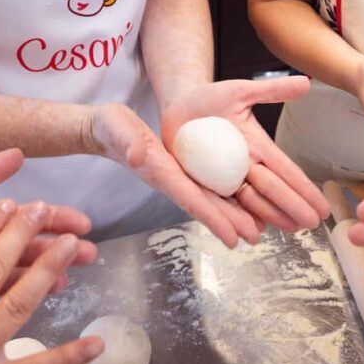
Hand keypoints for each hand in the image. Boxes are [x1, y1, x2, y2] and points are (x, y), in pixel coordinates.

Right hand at [89, 102, 261, 247]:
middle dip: (229, 222)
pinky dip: (224, 195)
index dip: (212, 217)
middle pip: (205, 204)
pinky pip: (205, 185)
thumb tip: (137, 156)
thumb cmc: (110, 127)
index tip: (231, 236)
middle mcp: (171, 179)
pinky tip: (243, 200)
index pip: (190, 198)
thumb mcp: (116, 126)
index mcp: (159, 171)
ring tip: (257, 226)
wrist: (106, 130)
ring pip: (208, 197)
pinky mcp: (180, 169)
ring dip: (231, 213)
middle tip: (255, 237)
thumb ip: (126, 140)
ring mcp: (176, 176)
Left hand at [161, 77, 330, 233]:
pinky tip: (243, 235)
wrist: (177, 107)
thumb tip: (307, 82)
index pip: (286, 170)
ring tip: (284, 229)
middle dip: (291, 206)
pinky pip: (218, 206)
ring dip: (266, 216)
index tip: (323, 205)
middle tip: (310, 223)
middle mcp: (244, 168)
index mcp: (258, 147)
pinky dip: (230, 220)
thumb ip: (272, 90)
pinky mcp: (202, 186)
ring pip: (250, 203)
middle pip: (272, 190)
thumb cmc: (209, 99)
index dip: (304, 187)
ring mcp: (224, 179)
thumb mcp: (240, 91)